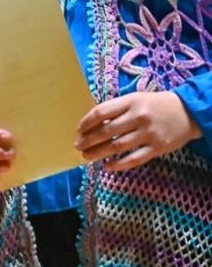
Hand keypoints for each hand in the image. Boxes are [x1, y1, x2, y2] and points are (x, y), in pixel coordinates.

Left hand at [75, 91, 200, 171]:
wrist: (189, 112)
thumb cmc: (156, 105)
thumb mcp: (136, 99)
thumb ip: (117, 109)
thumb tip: (92, 123)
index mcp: (131, 102)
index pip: (101, 112)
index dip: (86, 122)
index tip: (79, 130)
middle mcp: (138, 117)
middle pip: (106, 131)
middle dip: (88, 140)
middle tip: (78, 146)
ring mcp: (148, 134)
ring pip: (117, 146)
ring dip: (98, 153)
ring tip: (86, 156)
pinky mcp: (157, 148)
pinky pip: (134, 159)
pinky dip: (119, 164)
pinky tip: (107, 166)